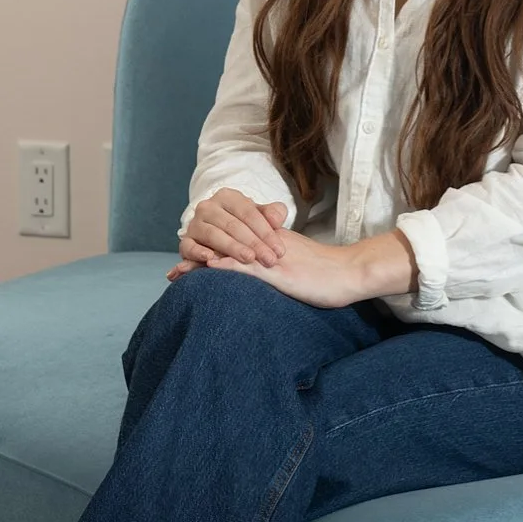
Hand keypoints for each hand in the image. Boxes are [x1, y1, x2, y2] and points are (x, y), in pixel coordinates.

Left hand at [168, 228, 368, 309]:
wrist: (349, 273)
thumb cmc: (326, 274)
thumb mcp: (297, 266)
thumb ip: (278, 268)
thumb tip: (261, 278)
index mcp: (271, 243)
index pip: (234, 244)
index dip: (210, 252)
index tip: (187, 264)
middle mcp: (267, 245)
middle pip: (227, 247)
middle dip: (199, 258)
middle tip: (173, 272)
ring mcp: (273, 257)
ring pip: (233, 255)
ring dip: (204, 263)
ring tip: (179, 272)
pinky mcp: (280, 271)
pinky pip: (250, 267)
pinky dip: (229, 266)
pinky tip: (212, 268)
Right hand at [177, 189, 287, 269]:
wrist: (218, 234)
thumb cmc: (243, 225)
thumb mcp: (258, 216)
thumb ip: (272, 214)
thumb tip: (278, 219)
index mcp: (227, 196)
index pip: (249, 213)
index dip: (266, 231)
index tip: (279, 250)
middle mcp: (208, 207)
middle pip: (234, 225)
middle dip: (254, 244)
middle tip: (270, 260)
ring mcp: (194, 223)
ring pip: (214, 236)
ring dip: (233, 248)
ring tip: (250, 259)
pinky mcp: (185, 241)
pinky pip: (189, 247)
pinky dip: (198, 253)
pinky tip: (210, 259)